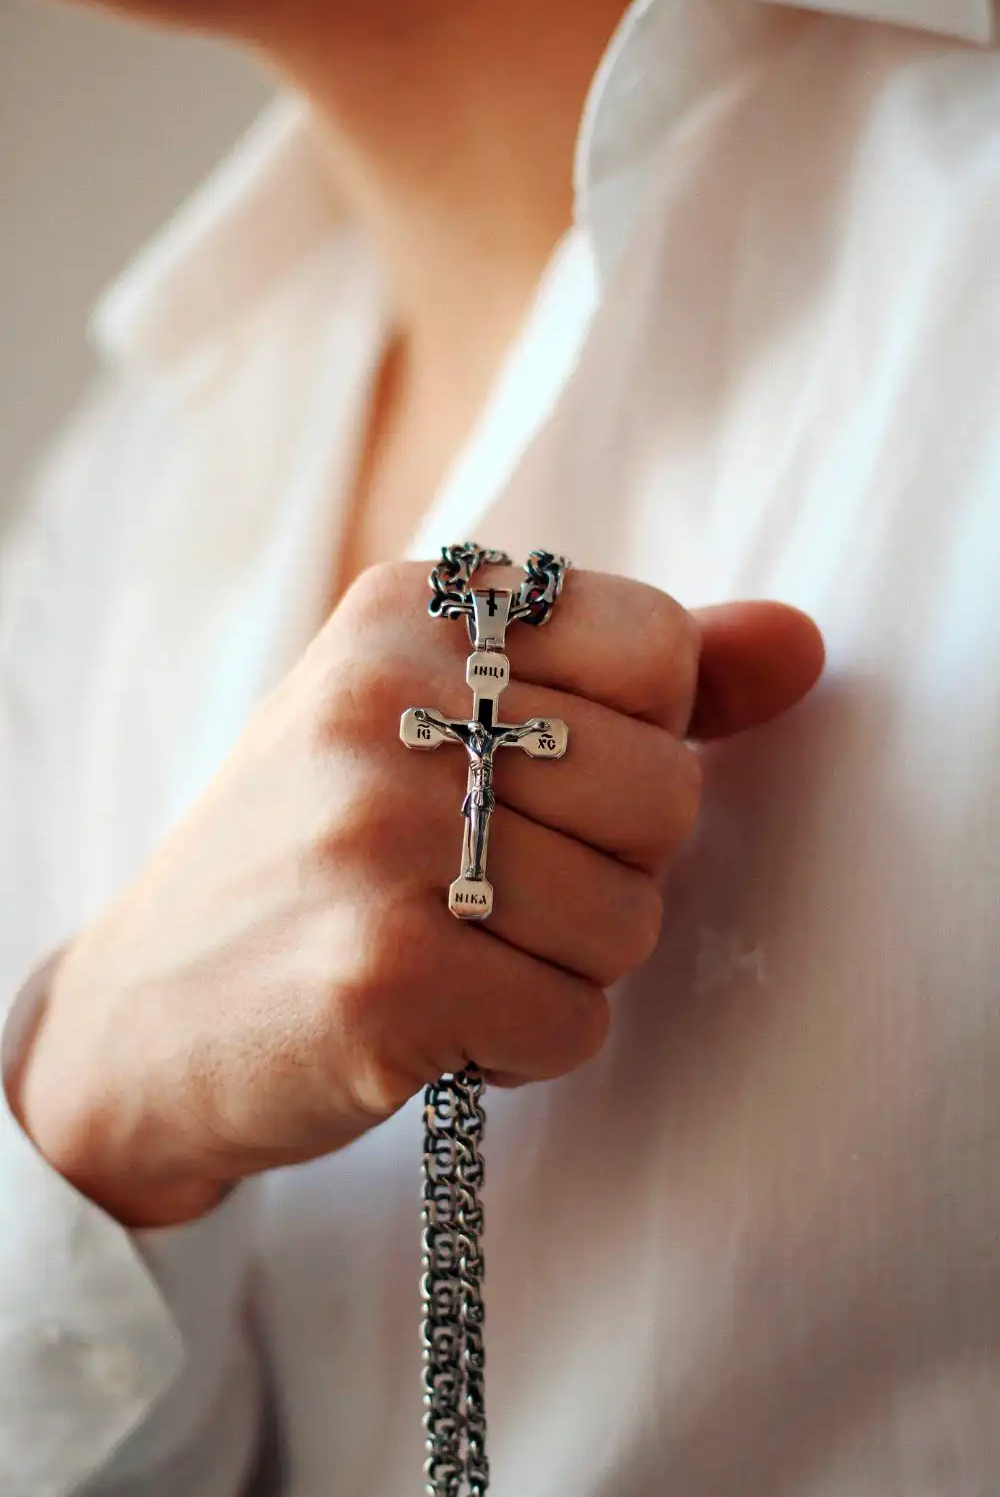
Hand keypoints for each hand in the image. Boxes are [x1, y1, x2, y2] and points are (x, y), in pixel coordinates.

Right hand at [10, 564, 823, 1226]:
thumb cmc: (318, 854)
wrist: (143, 1016)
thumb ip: (631, 674)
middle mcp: (387, 704)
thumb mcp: (440, 720)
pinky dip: (523, 1042)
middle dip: (610, 865)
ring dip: (565, 964)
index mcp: (409, 610)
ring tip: (453, 947)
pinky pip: (574, 1022)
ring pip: (632, 921)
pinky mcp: (382, 976)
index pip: (658, 646)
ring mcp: (378, 839)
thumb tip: (802, 641)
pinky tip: (432, 1017)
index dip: (636, 739)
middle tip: (489, 880)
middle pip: (666, 793)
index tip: (536, 775)